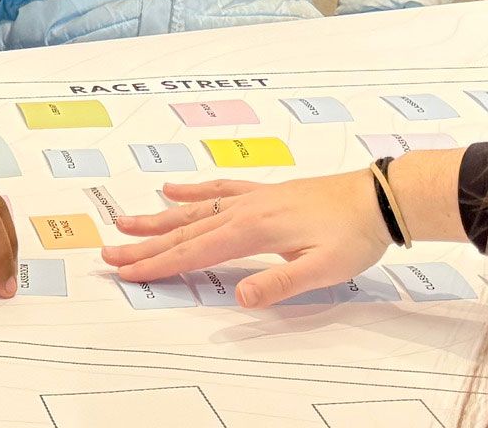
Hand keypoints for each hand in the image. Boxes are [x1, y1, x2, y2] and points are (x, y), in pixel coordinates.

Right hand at [102, 172, 390, 308]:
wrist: (378, 198)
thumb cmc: (353, 235)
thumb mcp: (322, 269)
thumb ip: (279, 284)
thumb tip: (240, 298)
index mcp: (253, 231)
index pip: (195, 253)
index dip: (159, 265)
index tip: (127, 272)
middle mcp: (245, 210)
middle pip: (184, 231)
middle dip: (145, 245)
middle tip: (109, 253)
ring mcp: (253, 198)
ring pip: (194, 209)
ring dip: (158, 217)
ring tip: (126, 220)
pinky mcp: (264, 193)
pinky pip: (219, 189)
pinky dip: (193, 190)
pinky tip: (173, 189)